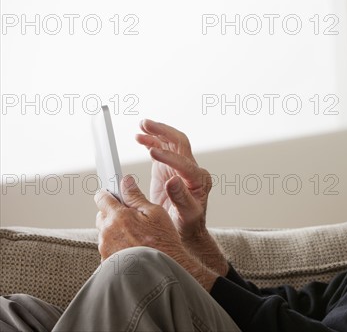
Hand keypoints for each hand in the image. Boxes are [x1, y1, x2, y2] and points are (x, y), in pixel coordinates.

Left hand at [95, 175, 218, 289]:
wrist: (162, 271)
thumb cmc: (163, 242)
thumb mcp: (155, 213)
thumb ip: (136, 196)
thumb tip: (125, 181)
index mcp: (118, 216)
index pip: (102, 197)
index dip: (109, 194)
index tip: (115, 194)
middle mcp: (107, 232)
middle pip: (102, 215)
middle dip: (114, 214)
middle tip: (132, 219)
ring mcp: (105, 249)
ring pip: (105, 232)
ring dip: (115, 231)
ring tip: (136, 237)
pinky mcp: (106, 262)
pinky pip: (108, 248)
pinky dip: (116, 246)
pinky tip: (133, 249)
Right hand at [135, 119, 210, 241]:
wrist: (186, 230)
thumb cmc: (189, 225)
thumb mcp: (188, 215)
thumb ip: (181, 198)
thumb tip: (173, 180)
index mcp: (199, 180)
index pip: (184, 162)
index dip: (168, 156)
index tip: (151, 152)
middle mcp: (192, 169)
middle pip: (180, 143)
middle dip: (164, 132)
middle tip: (146, 125)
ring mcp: (180, 167)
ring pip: (170, 143)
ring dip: (156, 132)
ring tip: (141, 126)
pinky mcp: (169, 168)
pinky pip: (161, 150)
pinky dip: (151, 142)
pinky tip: (139, 138)